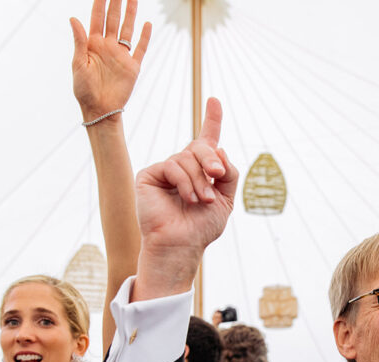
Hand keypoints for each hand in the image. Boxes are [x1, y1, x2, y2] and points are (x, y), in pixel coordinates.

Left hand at [70, 0, 151, 120]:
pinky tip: (147, 24)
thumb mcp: (78, 64)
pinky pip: (140, 48)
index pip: (97, 18)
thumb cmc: (84, 90)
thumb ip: (79, 41)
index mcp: (93, 44)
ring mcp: (121, 56)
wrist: (99, 110)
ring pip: (128, 29)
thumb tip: (73, 19)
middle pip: (114, 19)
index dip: (100, 3)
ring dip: (131, 14)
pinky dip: (144, 37)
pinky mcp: (132, 67)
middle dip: (116, 3)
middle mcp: (108, 46)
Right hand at [133, 98, 238, 298]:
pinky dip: (184, 181)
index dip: (212, 119)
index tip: (214, 100)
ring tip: (201, 200)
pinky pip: (172, 165)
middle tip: (217, 176)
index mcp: (200, 171)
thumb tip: (219, 149)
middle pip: (200, 146)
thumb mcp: (226, 199)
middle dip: (212, 160)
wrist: (182, 244)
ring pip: (187, 157)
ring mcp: (165, 170)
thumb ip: (229, 173)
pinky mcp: (149, 175)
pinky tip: (187, 198)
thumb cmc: (202, 227)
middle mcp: (182, 167)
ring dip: (199, 179)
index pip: (206, 140)